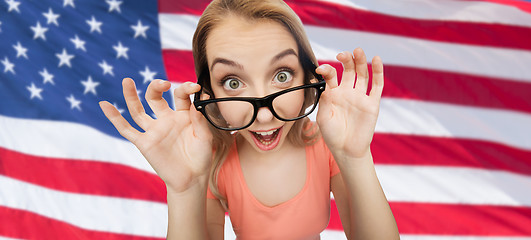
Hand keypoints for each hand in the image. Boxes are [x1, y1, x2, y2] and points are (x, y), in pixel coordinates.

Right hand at [99, 78, 212, 192]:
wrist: (192, 179)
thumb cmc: (201, 157)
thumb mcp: (205, 137)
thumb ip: (200, 119)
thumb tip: (199, 98)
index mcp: (182, 115)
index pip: (180, 95)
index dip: (186, 88)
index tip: (195, 87)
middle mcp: (166, 120)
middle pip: (155, 98)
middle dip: (157, 87)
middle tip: (163, 83)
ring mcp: (153, 131)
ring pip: (137, 110)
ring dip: (131, 95)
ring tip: (127, 81)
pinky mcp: (144, 143)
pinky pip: (126, 129)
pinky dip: (115, 118)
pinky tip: (105, 105)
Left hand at [316, 48, 383, 159]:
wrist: (347, 150)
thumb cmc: (332, 135)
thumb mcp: (324, 118)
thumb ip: (325, 101)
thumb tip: (326, 87)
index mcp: (333, 94)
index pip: (331, 76)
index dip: (326, 70)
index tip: (320, 69)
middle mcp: (347, 92)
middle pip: (348, 70)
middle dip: (346, 60)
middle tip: (342, 54)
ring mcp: (360, 97)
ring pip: (362, 74)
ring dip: (360, 62)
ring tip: (358, 51)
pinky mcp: (372, 103)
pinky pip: (377, 86)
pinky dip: (378, 72)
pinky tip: (376, 60)